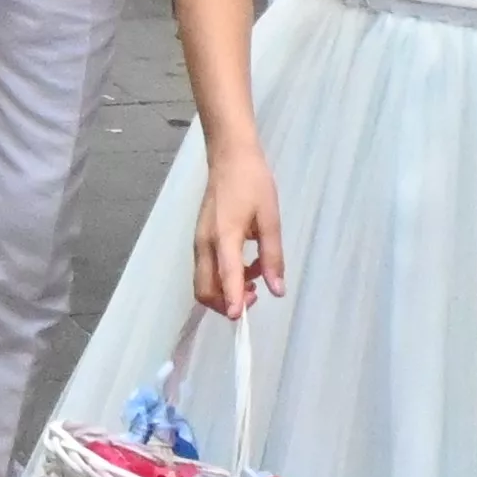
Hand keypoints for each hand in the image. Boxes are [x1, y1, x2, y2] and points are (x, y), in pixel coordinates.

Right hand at [190, 150, 286, 316]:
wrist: (229, 158)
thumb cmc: (253, 184)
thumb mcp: (270, 219)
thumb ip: (272, 256)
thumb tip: (277, 289)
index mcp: (224, 236)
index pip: (225, 276)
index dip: (231, 300)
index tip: (238, 318)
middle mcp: (205, 243)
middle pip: (204, 289)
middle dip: (225, 303)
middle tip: (253, 299)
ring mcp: (199, 242)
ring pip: (203, 282)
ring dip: (225, 292)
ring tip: (255, 281)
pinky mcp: (201, 240)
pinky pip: (206, 270)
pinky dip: (223, 278)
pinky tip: (246, 266)